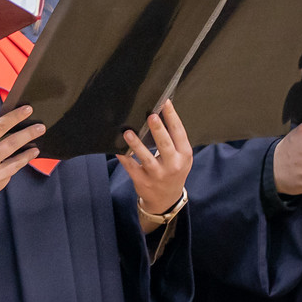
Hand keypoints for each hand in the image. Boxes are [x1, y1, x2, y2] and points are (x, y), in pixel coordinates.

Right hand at [0, 103, 44, 206]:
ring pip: (16, 162)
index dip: (15, 117)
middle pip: (13, 144)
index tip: (28, 110)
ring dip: (28, 154)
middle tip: (41, 128)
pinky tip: (13, 164)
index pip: (0, 127)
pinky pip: (7, 174)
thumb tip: (4, 135)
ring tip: (35, 148)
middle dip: (29, 134)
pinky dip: (10, 168)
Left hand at [117, 100, 190, 225]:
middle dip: (158, 130)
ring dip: (136, 145)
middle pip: (165, 145)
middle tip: (150, 116)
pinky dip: (124, 158)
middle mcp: (173, 165)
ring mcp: (157, 174)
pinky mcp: (143, 181)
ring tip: (128, 133)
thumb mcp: (181, 157)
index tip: (165, 103)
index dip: (172, 117)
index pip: (179, 133)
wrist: (166, 199)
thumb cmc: (173, 170)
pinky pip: (131, 167)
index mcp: (184, 155)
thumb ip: (174, 140)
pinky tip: (117, 148)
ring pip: (146, 158)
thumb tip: (160, 113)